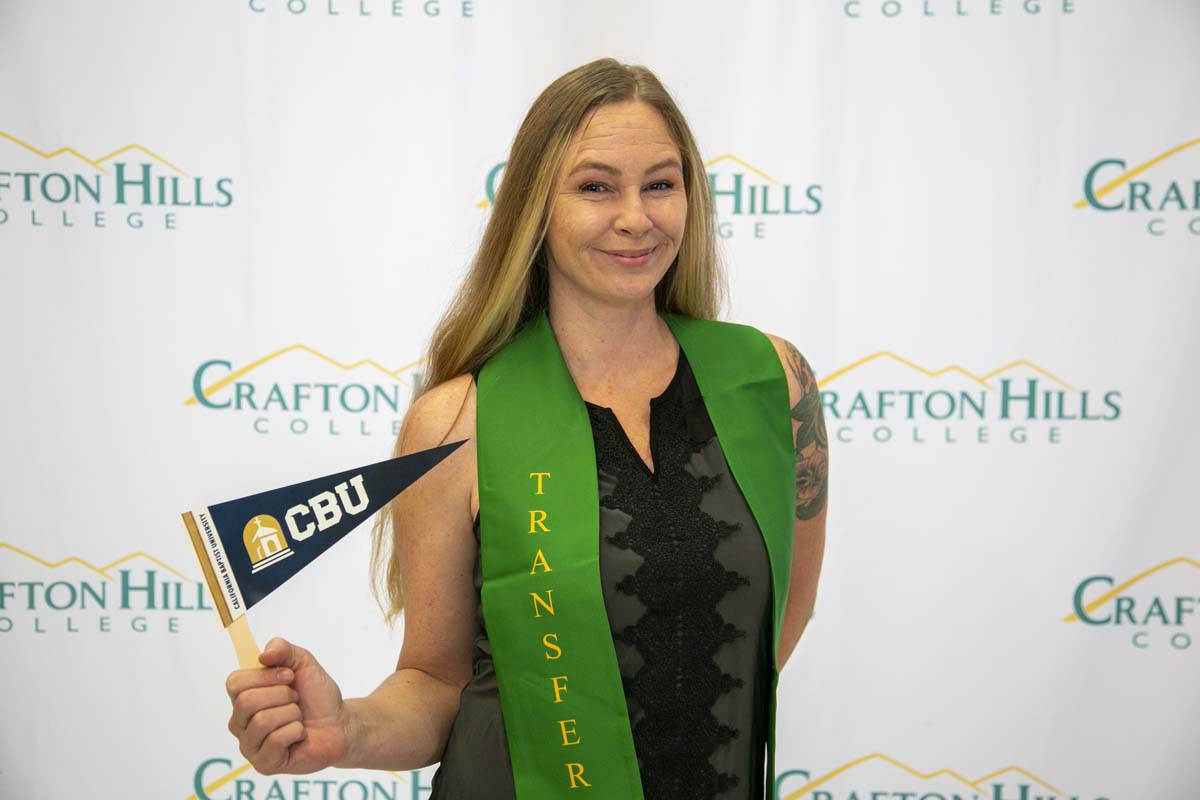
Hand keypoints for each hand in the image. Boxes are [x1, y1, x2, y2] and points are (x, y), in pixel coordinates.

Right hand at [225, 637, 349, 774]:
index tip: (288, 676)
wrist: (340, 722)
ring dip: (291, 713)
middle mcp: (240, 722)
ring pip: (262, 721)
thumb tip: (263, 655)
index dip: (264, 676)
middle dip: (282, 695)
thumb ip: (282, 649)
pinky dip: (297, 731)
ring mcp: (250, 745)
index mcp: (243, 697)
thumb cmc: (316, 696)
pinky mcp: (264, 764)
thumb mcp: (303, 662)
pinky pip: (276, 740)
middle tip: (296, 699)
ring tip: (298, 717)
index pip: (234, 682)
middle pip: (246, 701)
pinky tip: (300, 734)